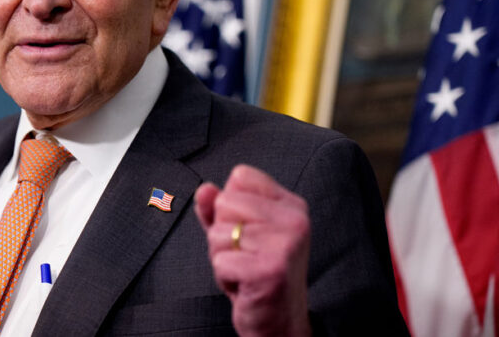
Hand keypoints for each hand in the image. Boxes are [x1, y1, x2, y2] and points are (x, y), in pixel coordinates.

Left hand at [194, 165, 311, 336]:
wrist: (279, 322)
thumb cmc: (256, 274)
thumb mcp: (236, 235)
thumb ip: (217, 209)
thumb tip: (204, 189)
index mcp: (290, 205)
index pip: (241, 176)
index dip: (230, 206)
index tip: (248, 232)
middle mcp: (294, 220)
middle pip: (225, 202)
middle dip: (223, 233)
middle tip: (245, 255)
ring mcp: (285, 244)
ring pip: (219, 233)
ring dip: (222, 257)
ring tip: (245, 270)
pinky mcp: (270, 270)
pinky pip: (220, 260)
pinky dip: (224, 276)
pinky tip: (244, 284)